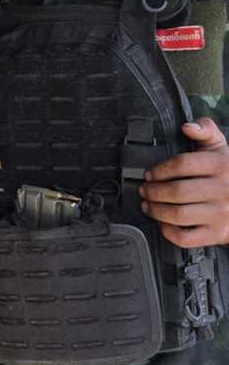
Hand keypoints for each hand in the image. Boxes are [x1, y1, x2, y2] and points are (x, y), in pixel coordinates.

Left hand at [142, 117, 228, 246]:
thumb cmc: (228, 173)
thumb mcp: (221, 148)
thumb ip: (205, 131)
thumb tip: (187, 126)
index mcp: (222, 166)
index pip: (182, 164)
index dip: (159, 169)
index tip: (149, 173)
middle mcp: (223, 190)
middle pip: (176, 191)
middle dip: (152, 191)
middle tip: (144, 190)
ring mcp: (222, 214)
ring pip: (178, 215)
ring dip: (156, 210)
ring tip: (148, 205)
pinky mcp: (219, 234)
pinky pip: (187, 238)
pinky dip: (168, 232)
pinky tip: (163, 223)